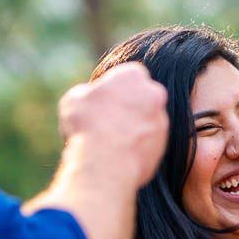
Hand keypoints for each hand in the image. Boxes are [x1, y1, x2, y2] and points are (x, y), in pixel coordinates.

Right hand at [59, 62, 171, 187]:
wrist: (106, 163)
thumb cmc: (87, 125)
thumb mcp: (75, 99)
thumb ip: (88, 93)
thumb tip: (91, 98)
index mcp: (133, 76)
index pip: (128, 76)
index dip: (114, 88)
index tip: (102, 101)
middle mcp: (154, 95)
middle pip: (141, 97)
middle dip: (129, 106)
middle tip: (108, 120)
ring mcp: (161, 120)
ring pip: (147, 120)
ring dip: (133, 126)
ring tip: (111, 141)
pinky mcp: (164, 144)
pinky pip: (148, 141)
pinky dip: (138, 145)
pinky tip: (120, 153)